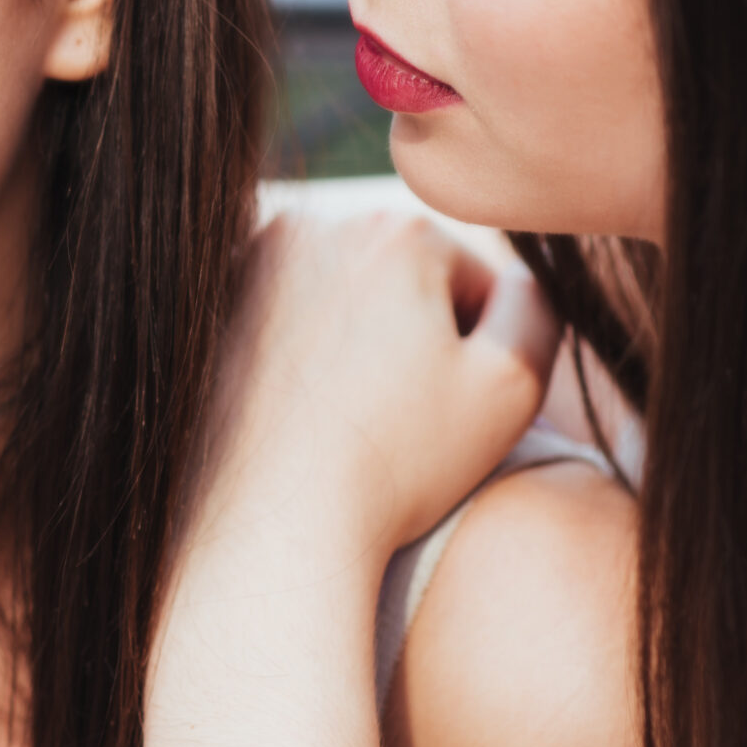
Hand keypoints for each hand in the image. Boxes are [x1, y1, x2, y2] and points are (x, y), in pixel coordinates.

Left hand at [196, 193, 560, 566]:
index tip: (444, 411)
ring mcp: (250, 259)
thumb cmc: (397, 464)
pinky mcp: (209, 304)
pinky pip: (284, 316)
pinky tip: (303, 408)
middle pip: (402, 278)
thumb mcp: (510, 388)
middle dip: (414, 337)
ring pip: (342, 295)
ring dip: (358, 340)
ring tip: (350, 417)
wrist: (272, 523)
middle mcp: (317, 223)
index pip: (471, 282)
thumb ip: (538, 308)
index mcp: (398, 229)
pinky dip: (301, 350)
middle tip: (397, 420)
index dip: (477, 354)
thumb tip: (517, 277)